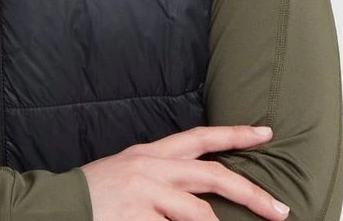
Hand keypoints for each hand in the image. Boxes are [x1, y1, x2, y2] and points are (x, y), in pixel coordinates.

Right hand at [79, 124, 290, 220]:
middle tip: (281, 211)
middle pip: (213, 176)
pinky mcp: (139, 219)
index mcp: (152, 153)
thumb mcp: (132, 171)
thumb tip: (202, 192)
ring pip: (201, 215)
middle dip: (252, 194)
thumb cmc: (98, 192)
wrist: (62, 204)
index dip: (234, 134)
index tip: (265, 132)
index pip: (200, 137)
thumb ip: (165, 176)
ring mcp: (147, 195)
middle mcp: (153, 169)